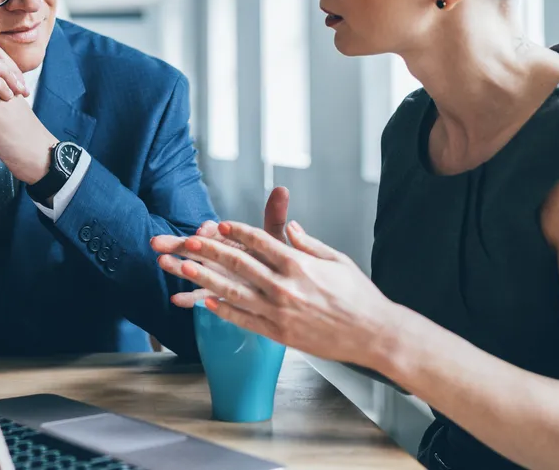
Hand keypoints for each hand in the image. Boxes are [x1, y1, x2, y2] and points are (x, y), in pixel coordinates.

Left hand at [153, 219, 399, 369]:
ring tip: (185, 269)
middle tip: (188, 241)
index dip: (237, 232)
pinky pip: (245, 320)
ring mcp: (279, 312)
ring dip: (206, 279)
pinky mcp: (279, 333)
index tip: (219, 225)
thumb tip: (291, 226)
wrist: (373, 334)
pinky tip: (206, 303)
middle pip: (239, 264)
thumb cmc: (358, 295)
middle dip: (210, 251)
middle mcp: (285, 286)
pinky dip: (224, 311)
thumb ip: (308, 243)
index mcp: (299, 264)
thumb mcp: (336, 260)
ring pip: (234, 292)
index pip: (260, 242)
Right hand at [156, 186, 289, 307]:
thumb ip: (274, 216)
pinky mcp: (217, 292)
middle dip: (177, 244)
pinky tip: (176, 300)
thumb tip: (281, 190)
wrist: (277, 283)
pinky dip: (188, 298)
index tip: (204, 230)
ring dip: (176, 267)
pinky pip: (200, 297)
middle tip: (158, 242)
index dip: (208, 230)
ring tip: (162, 262)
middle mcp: (218, 255)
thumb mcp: (274, 238)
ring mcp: (215, 274)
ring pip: (192, 270)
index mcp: (229, 239)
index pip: (215, 231)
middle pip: (194, 247)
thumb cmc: (275, 258)